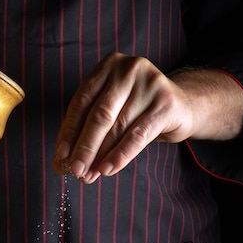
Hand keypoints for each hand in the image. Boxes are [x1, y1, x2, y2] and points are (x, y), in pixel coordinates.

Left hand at [52, 52, 242, 183]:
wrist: (182, 107)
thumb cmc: (137, 112)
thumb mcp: (111, 113)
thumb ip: (86, 132)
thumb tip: (60, 164)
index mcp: (108, 66)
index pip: (81, 101)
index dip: (69, 131)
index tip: (60, 156)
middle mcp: (128, 69)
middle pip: (99, 115)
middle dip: (84, 146)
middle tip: (74, 170)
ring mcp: (149, 83)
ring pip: (117, 127)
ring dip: (100, 155)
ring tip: (88, 176)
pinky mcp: (166, 103)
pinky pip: (138, 135)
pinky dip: (121, 155)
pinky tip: (108, 169)